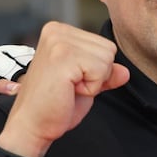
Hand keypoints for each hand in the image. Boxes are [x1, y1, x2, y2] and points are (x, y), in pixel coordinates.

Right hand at [0, 22, 128, 156]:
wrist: (32, 126)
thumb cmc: (54, 105)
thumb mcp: (86, 84)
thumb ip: (105, 73)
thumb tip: (125, 72)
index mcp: (59, 31)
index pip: (105, 45)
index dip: (96, 70)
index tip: (71, 80)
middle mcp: (56, 31)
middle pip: (109, 49)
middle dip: (96, 75)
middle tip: (69, 87)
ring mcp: (58, 42)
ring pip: (107, 59)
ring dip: (93, 81)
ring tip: (68, 88)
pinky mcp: (63, 57)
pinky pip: (101, 71)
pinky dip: (90, 88)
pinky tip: (68, 90)